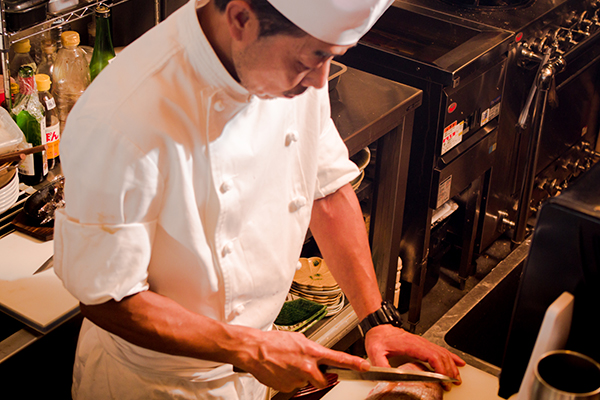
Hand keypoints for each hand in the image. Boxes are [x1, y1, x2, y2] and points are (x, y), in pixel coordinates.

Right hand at [234, 330, 370, 392]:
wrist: (254, 350)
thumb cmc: (274, 342)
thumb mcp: (298, 339)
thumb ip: (312, 349)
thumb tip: (318, 356)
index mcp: (312, 352)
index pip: (338, 359)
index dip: (354, 364)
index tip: (365, 366)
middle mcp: (307, 367)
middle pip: (323, 380)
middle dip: (318, 376)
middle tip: (306, 367)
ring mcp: (297, 379)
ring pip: (306, 382)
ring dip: (301, 376)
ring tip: (288, 365)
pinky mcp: (287, 387)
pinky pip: (294, 386)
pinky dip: (289, 380)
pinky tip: (281, 370)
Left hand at [364, 324, 464, 389]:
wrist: (378, 327)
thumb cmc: (378, 338)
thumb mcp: (375, 352)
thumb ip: (381, 365)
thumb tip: (388, 377)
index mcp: (411, 345)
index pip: (432, 356)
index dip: (440, 368)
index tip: (443, 380)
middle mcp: (420, 343)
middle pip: (441, 356)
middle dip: (449, 371)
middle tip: (450, 384)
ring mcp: (423, 343)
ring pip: (443, 353)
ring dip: (452, 365)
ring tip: (456, 378)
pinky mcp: (423, 344)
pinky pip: (440, 349)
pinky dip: (451, 356)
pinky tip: (458, 362)